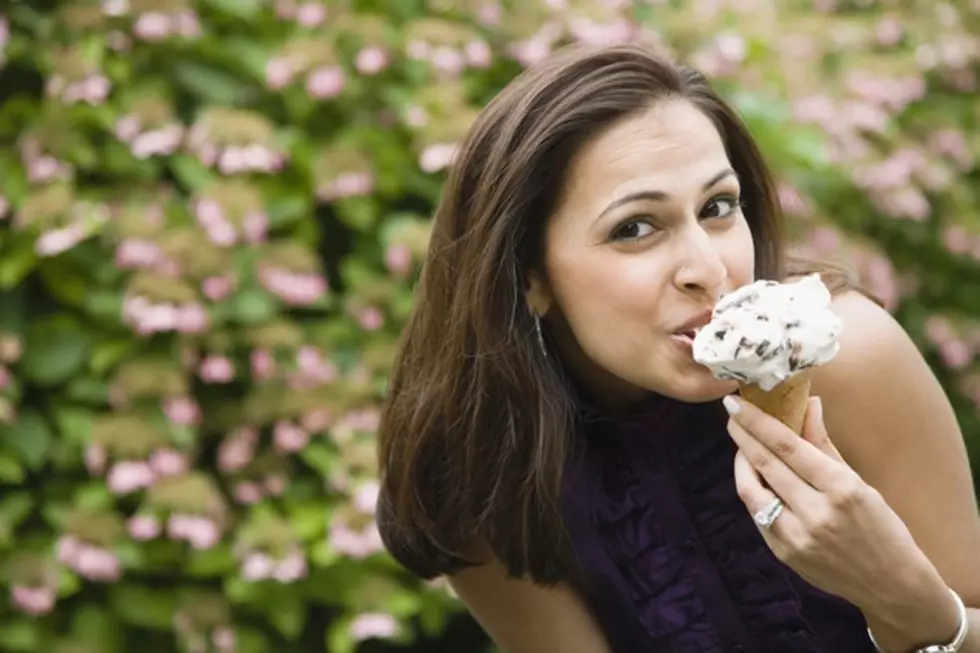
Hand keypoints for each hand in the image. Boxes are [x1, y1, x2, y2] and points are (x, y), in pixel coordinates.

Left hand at [723, 394, 942, 619]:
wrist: (891, 585)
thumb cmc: (881, 526)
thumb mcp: (858, 481)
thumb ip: (824, 444)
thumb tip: (808, 404)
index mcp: (841, 489)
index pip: (787, 446)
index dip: (757, 421)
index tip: (736, 402)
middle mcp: (816, 513)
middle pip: (766, 464)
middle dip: (743, 434)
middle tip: (731, 413)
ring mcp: (796, 537)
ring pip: (751, 491)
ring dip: (742, 463)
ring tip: (743, 445)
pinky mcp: (784, 554)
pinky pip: (757, 514)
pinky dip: (753, 491)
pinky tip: (755, 477)